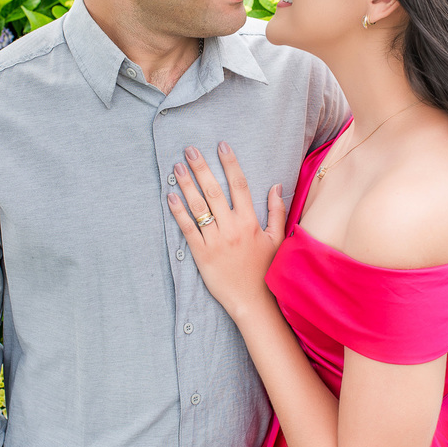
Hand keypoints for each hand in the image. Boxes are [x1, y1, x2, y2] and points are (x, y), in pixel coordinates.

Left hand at [166, 143, 286, 318]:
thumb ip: (276, 211)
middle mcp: (232, 228)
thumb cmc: (265, 270)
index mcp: (251, 222)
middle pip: (214, 190)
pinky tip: (171, 196)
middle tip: (189, 149)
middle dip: (201, 167)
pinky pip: (187, 229)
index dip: (230, 163)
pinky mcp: (201, 254)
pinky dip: (178, 212)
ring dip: (187, 184)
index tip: (221, 145)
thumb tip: (276, 185)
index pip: (240, 185)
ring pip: (199, 206)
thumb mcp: (277, 239)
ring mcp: (215, 241)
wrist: (252, 301)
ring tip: (177, 167)